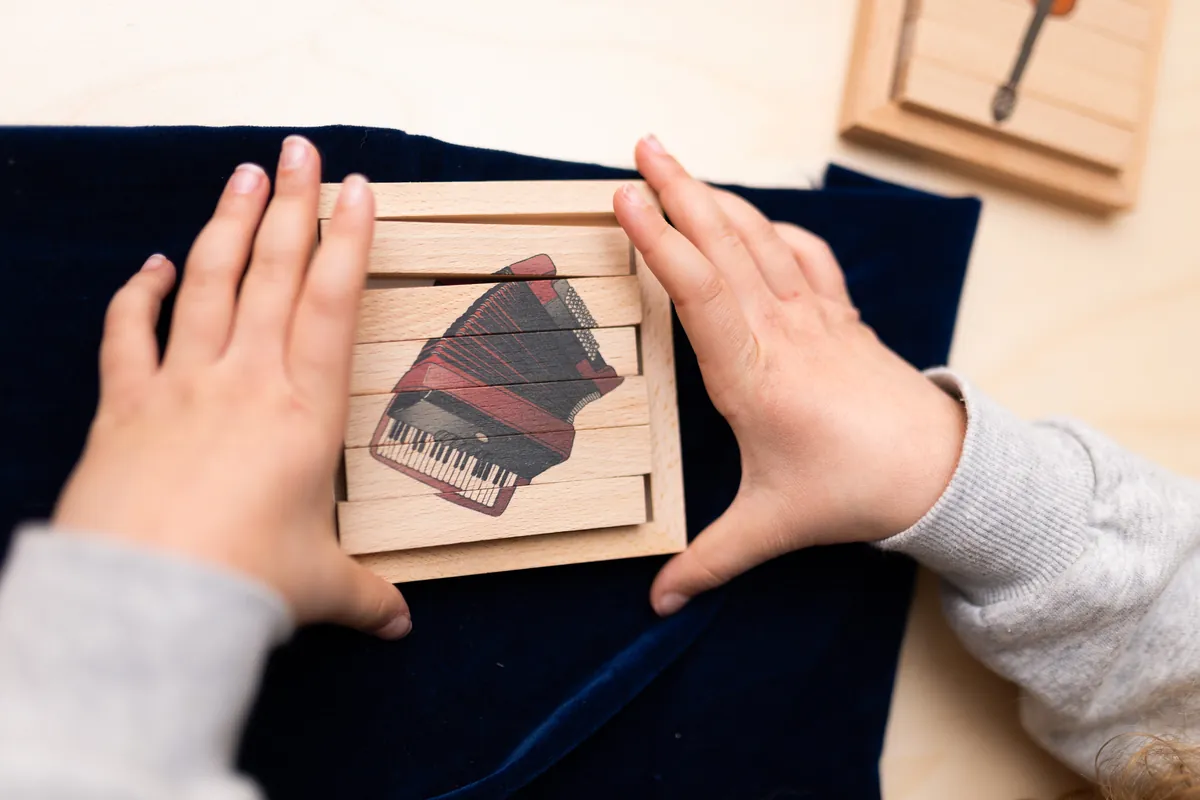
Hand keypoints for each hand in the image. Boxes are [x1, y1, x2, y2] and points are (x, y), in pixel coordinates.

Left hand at [53, 136, 410, 639]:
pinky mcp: (125, 405)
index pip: (335, 304)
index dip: (350, 240)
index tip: (359, 189)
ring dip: (228, 223)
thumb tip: (399, 623)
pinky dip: (136, 294)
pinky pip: (129, 333)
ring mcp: (181, 385)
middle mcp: (246, 380)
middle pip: (275, 273)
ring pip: (208, 282)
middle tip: (302, 150)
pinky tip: (148, 264)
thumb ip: (365, 594)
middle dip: (294, 205)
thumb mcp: (321, 586)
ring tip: (245, 173)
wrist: (147, 602)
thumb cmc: (245, 585)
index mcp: (305, 410)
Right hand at [613, 136, 965, 615]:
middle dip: (680, 189)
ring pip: (759, 239)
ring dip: (718, 197)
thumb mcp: (772, 525)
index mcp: (752, 372)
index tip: (628, 198)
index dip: (661, 241)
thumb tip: (658, 601)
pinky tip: (754, 218)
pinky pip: (803, 254)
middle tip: (641, 147)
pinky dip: (773, 226)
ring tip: (679, 163)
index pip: (699, 290)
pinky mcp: (837, 315)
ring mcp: (813, 315)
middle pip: (725, 243)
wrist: (940, 472)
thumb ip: (709, 559)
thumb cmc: (854, 491)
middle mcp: (780, 329)